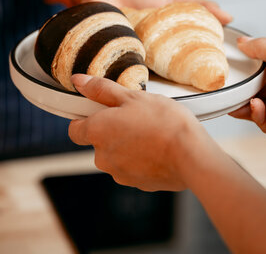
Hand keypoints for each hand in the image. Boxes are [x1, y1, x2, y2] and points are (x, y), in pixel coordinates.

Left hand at [68, 74, 208, 191]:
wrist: (191, 155)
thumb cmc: (163, 122)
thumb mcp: (131, 96)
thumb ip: (101, 89)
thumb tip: (78, 81)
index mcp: (96, 132)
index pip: (75, 129)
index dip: (84, 119)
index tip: (100, 111)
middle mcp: (102, 156)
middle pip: (98, 142)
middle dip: (111, 131)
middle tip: (134, 117)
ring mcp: (119, 172)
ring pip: (116, 156)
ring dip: (127, 145)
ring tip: (150, 133)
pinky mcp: (137, 183)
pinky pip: (133, 168)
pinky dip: (140, 159)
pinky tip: (158, 149)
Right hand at [229, 37, 265, 142]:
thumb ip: (259, 47)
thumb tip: (242, 42)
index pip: (265, 70)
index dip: (249, 73)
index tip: (234, 73)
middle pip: (261, 91)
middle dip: (244, 92)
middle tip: (230, 91)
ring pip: (263, 109)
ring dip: (248, 106)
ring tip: (236, 102)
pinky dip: (259, 117)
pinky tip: (254, 107)